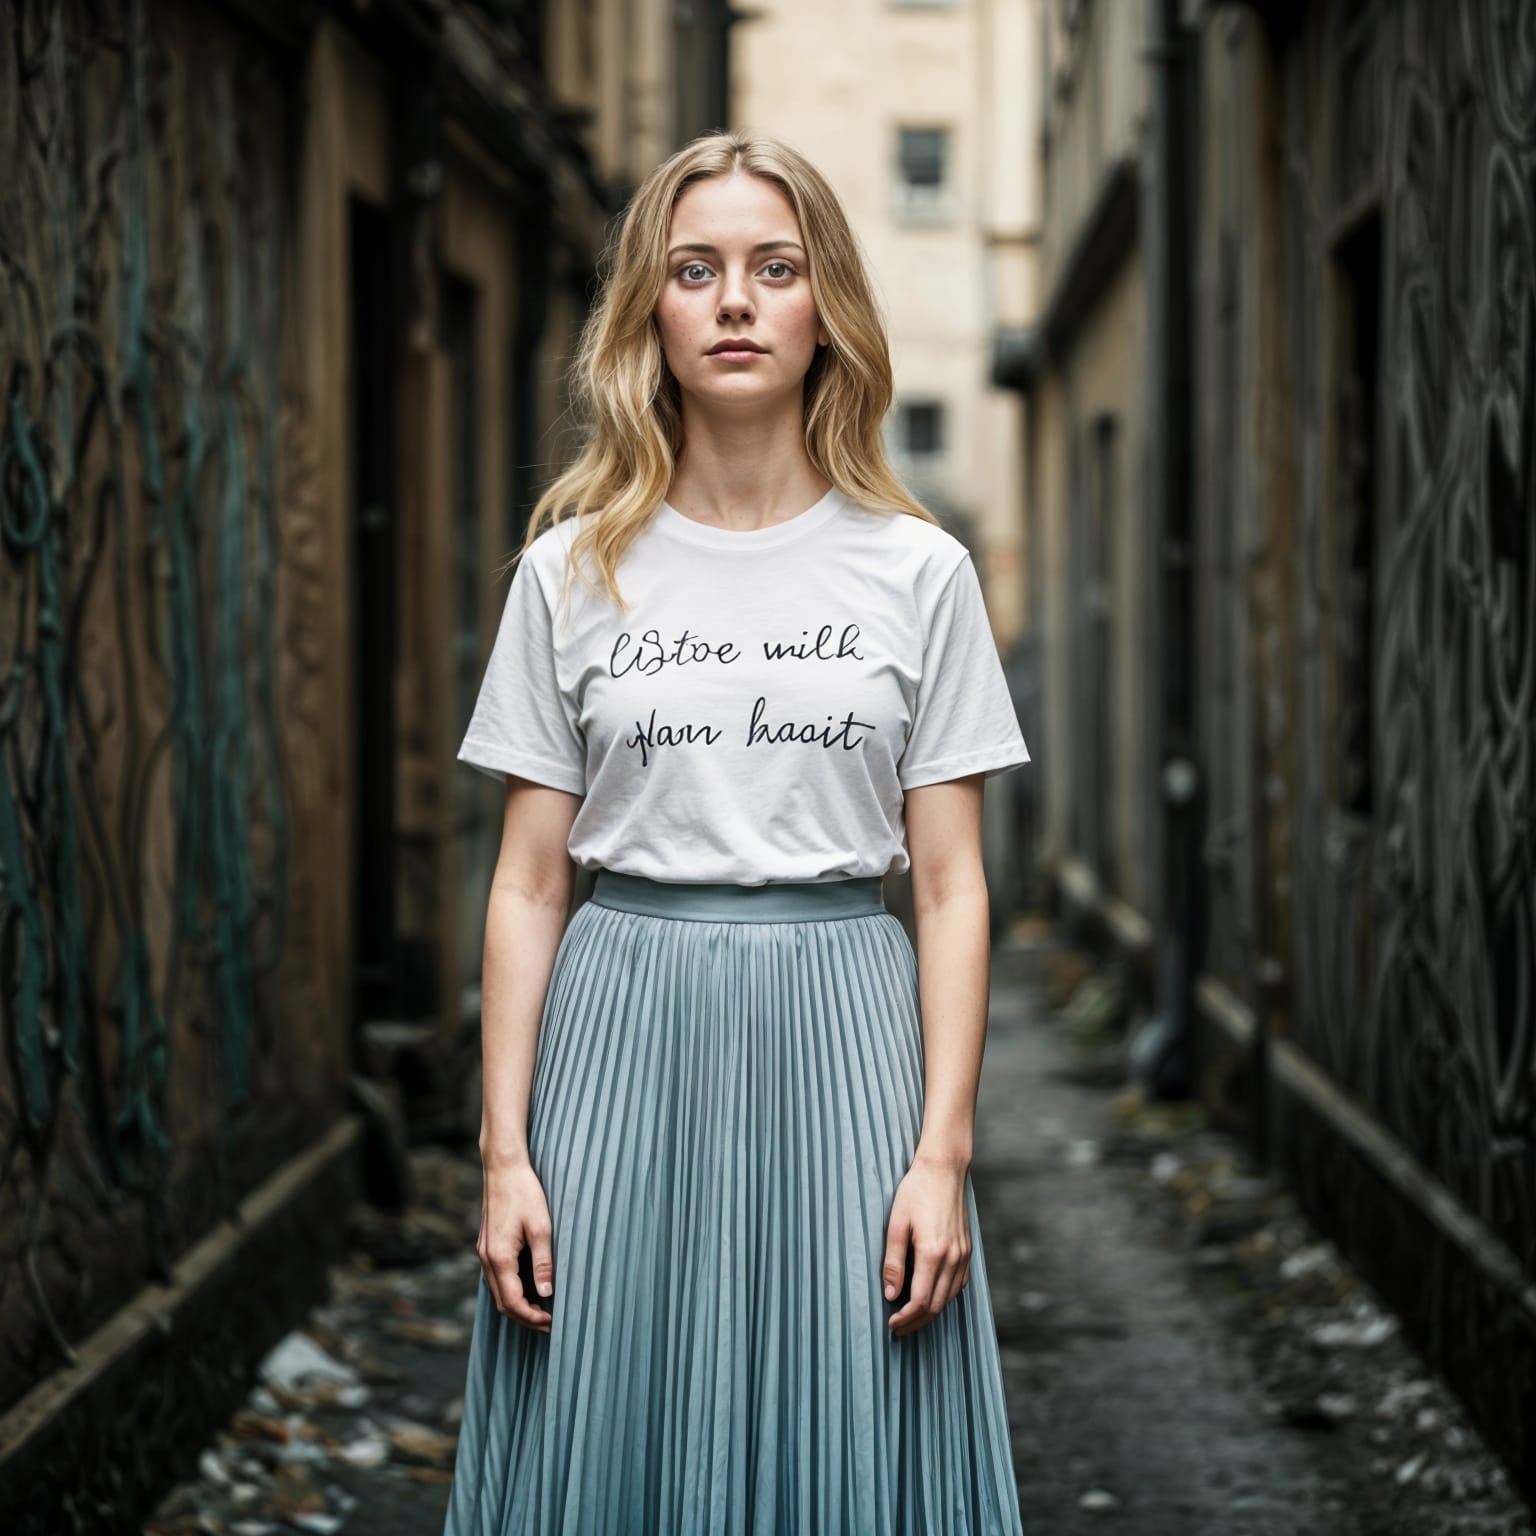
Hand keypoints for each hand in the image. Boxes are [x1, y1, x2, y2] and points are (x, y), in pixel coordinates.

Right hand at [477, 1158, 554, 1331]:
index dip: (531, 1317)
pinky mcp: (487, 1245)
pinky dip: (510, 1290)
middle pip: (502, 1303)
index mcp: (499, 1257)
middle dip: (525, 1317)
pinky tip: (528, 1288)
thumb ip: (543, 1262)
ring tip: (541, 1311)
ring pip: (497, 1292)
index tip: (552, 1323)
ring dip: (517, 1306)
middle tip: (549, 1325)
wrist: (502, 1167)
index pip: (512, 1302)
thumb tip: (547, 1293)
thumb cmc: (524, 1192)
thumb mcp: (541, 1227)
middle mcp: (486, 1259)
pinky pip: (496, 1278)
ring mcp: (484, 1252)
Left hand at [881, 1153, 971, 1336]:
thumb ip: (893, 1261)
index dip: (905, 1317)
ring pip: (949, 1298)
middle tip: (898, 1328)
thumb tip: (890, 1294)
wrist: (943, 1170)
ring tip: (910, 1317)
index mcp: (933, 1253)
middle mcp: (953, 1258)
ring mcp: (963, 1255)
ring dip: (930, 1312)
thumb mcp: (896, 1224)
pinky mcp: (967, 1250)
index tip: (891, 1323)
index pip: (920, 1300)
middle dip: (916, 1322)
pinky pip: (958, 1284)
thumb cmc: (916, 1192)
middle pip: (936, 1305)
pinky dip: (944, 1297)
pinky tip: (931, 1297)